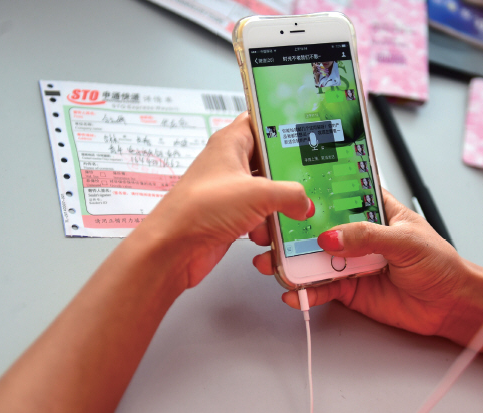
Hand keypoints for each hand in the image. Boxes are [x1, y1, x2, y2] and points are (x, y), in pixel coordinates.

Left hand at [134, 112, 313, 291]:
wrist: (173, 249)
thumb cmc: (202, 208)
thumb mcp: (259, 194)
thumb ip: (291, 194)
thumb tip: (304, 202)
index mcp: (231, 143)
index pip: (260, 121)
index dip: (282, 125)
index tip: (307, 133)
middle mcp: (229, 164)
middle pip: (270, 162)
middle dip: (288, 177)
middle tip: (309, 182)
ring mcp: (230, 191)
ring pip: (267, 193)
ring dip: (278, 208)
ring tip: (284, 216)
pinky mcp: (230, 216)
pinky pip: (259, 217)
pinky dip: (265, 227)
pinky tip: (262, 236)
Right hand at [252, 189, 465, 335]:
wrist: (449, 306)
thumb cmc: (439, 264)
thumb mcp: (406, 241)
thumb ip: (368, 236)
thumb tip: (332, 236)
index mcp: (375, 210)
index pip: (341, 193)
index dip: (317, 190)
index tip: (290, 189)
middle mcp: (359, 234)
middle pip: (319, 227)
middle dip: (294, 230)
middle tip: (270, 231)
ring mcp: (351, 261)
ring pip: (315, 258)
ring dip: (293, 261)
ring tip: (274, 263)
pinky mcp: (349, 288)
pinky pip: (321, 288)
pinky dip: (306, 291)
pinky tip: (295, 292)